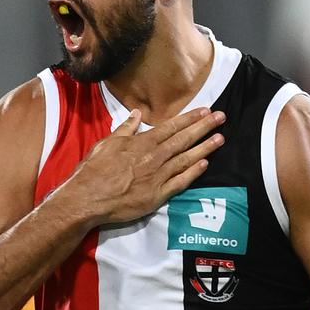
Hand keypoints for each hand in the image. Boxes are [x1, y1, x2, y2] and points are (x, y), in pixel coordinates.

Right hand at [67, 107, 225, 224]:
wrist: (88, 199)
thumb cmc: (94, 170)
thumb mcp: (106, 143)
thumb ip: (125, 128)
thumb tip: (137, 114)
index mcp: (142, 143)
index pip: (171, 127)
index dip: (190, 118)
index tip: (205, 110)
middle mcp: (154, 157)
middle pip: (184, 139)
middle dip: (204, 127)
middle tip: (222, 118)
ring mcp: (158, 176)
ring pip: (186, 159)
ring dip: (205, 147)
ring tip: (220, 138)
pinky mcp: (158, 195)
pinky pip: (180, 182)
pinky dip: (193, 173)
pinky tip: (205, 164)